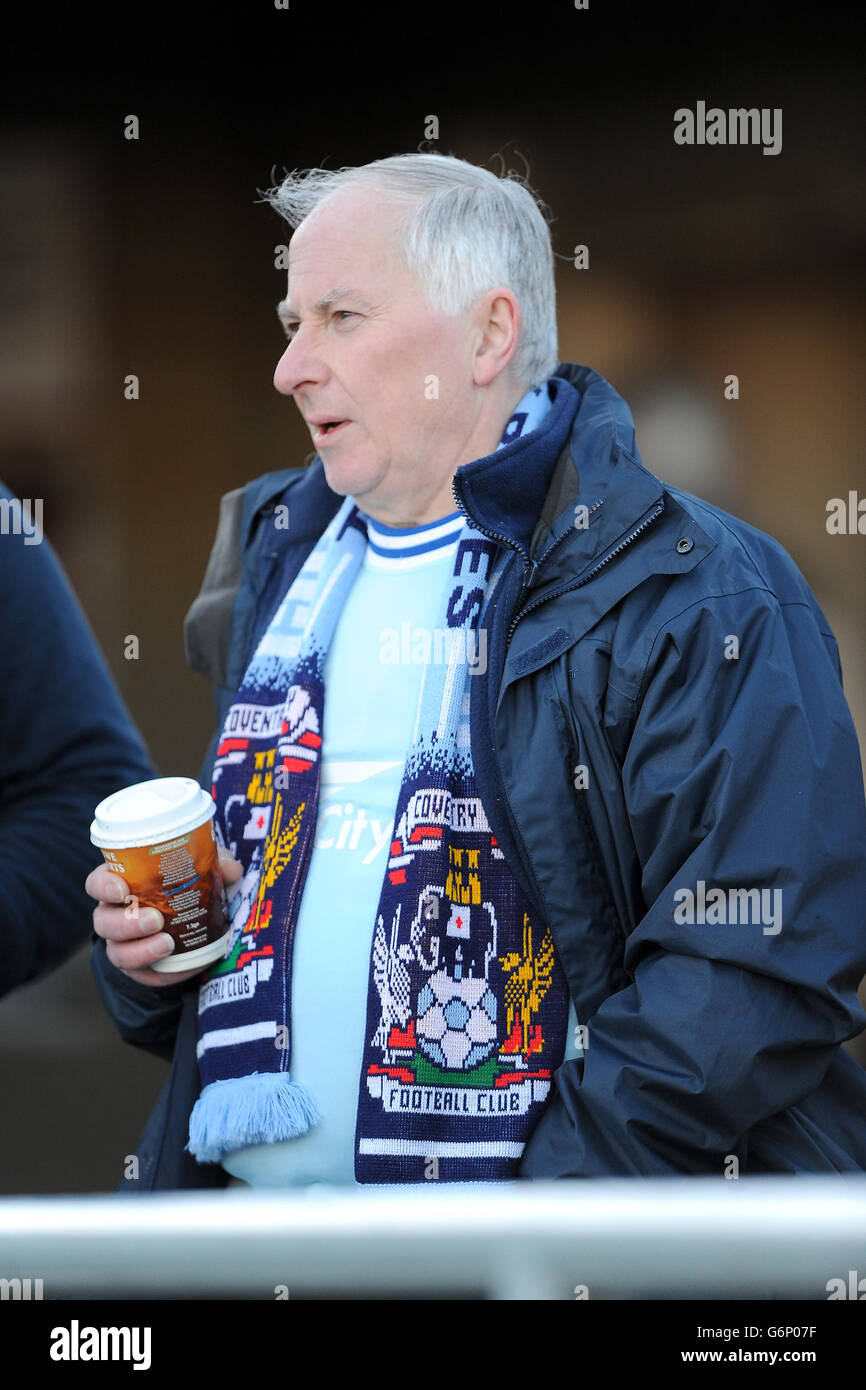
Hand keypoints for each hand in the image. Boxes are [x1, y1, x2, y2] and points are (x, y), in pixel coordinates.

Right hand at [86, 848, 243, 987]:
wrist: (193, 926)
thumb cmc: (187, 886)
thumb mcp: (201, 870)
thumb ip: (214, 865)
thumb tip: (230, 868)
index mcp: (121, 884)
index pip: (97, 883)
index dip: (103, 886)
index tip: (121, 889)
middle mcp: (114, 915)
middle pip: (104, 921)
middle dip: (126, 923)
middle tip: (155, 919)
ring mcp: (123, 944)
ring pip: (117, 952)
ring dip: (139, 950)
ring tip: (167, 944)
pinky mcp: (139, 969)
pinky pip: (142, 975)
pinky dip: (161, 972)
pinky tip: (181, 964)